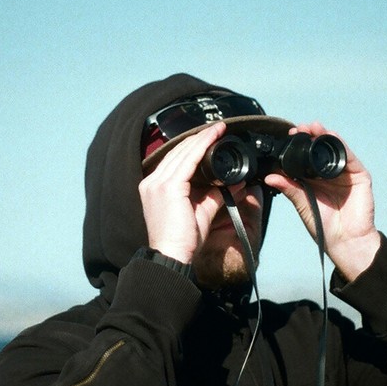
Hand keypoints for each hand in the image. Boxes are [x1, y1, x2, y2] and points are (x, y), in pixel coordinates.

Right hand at [138, 122, 228, 263]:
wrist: (171, 256)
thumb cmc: (182, 241)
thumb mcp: (200, 212)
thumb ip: (214, 196)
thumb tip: (234, 184)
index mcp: (155, 187)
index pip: (174, 160)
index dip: (193, 147)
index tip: (209, 138)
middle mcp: (152, 182)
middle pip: (177, 153)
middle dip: (199, 139)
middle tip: (218, 129)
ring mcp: (157, 183)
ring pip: (183, 153)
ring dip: (202, 139)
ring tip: (218, 130)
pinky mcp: (168, 187)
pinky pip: (188, 161)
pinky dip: (202, 147)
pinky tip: (213, 138)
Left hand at [263, 122, 380, 281]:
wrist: (344, 239)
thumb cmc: (323, 224)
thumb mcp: (302, 203)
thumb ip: (288, 187)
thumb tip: (269, 176)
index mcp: (315, 178)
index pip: (306, 155)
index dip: (298, 144)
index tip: (289, 135)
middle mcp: (330, 173)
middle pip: (321, 148)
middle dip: (311, 136)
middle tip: (300, 128)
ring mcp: (346, 173)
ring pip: (335, 149)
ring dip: (325, 136)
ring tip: (314, 127)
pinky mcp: (359, 175)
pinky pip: (349, 156)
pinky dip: (341, 145)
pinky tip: (332, 137)